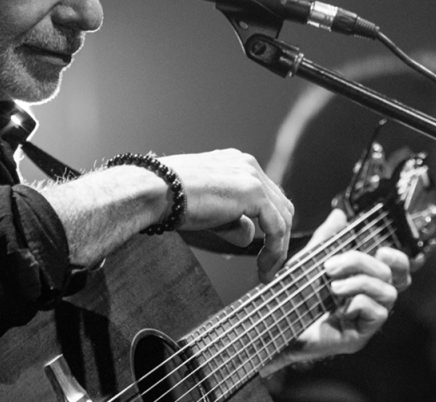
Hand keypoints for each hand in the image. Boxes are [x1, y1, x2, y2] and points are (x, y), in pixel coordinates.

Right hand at [160, 149, 293, 281]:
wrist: (153, 190)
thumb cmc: (168, 199)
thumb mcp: (207, 211)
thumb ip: (231, 219)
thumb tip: (249, 235)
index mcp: (234, 162)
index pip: (265, 195)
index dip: (268, 225)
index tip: (262, 252)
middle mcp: (246, 164)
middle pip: (279, 205)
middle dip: (277, 238)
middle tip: (267, 266)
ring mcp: (251, 175)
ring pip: (282, 216)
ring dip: (277, 248)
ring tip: (265, 272)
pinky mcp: (252, 191)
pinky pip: (276, 226)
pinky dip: (275, 249)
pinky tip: (264, 267)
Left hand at [263, 208, 409, 373]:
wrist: (275, 323)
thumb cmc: (295, 294)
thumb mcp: (310, 260)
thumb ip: (327, 239)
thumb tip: (340, 214)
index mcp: (363, 282)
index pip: (398, 269)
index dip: (398, 258)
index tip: (381, 249)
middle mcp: (371, 301)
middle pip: (392, 275)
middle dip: (361, 262)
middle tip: (329, 266)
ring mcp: (366, 321)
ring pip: (388, 293)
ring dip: (359, 282)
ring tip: (332, 286)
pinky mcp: (359, 337)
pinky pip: (377, 313)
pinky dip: (357, 302)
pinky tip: (336, 307)